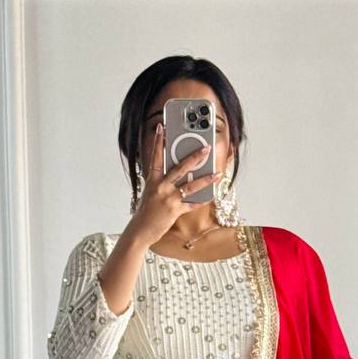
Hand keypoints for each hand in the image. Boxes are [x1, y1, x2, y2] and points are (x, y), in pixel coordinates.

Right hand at [129, 123, 223, 245]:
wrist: (140, 231)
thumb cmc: (146, 211)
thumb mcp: (150, 192)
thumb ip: (161, 181)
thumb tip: (177, 173)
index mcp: (153, 180)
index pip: (156, 157)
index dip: (158, 142)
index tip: (161, 127)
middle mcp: (160, 187)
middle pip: (180, 168)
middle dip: (195, 157)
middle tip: (206, 148)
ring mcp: (168, 199)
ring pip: (191, 186)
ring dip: (206, 179)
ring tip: (218, 173)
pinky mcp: (174, 211)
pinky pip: (192, 204)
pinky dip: (201, 200)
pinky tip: (211, 195)